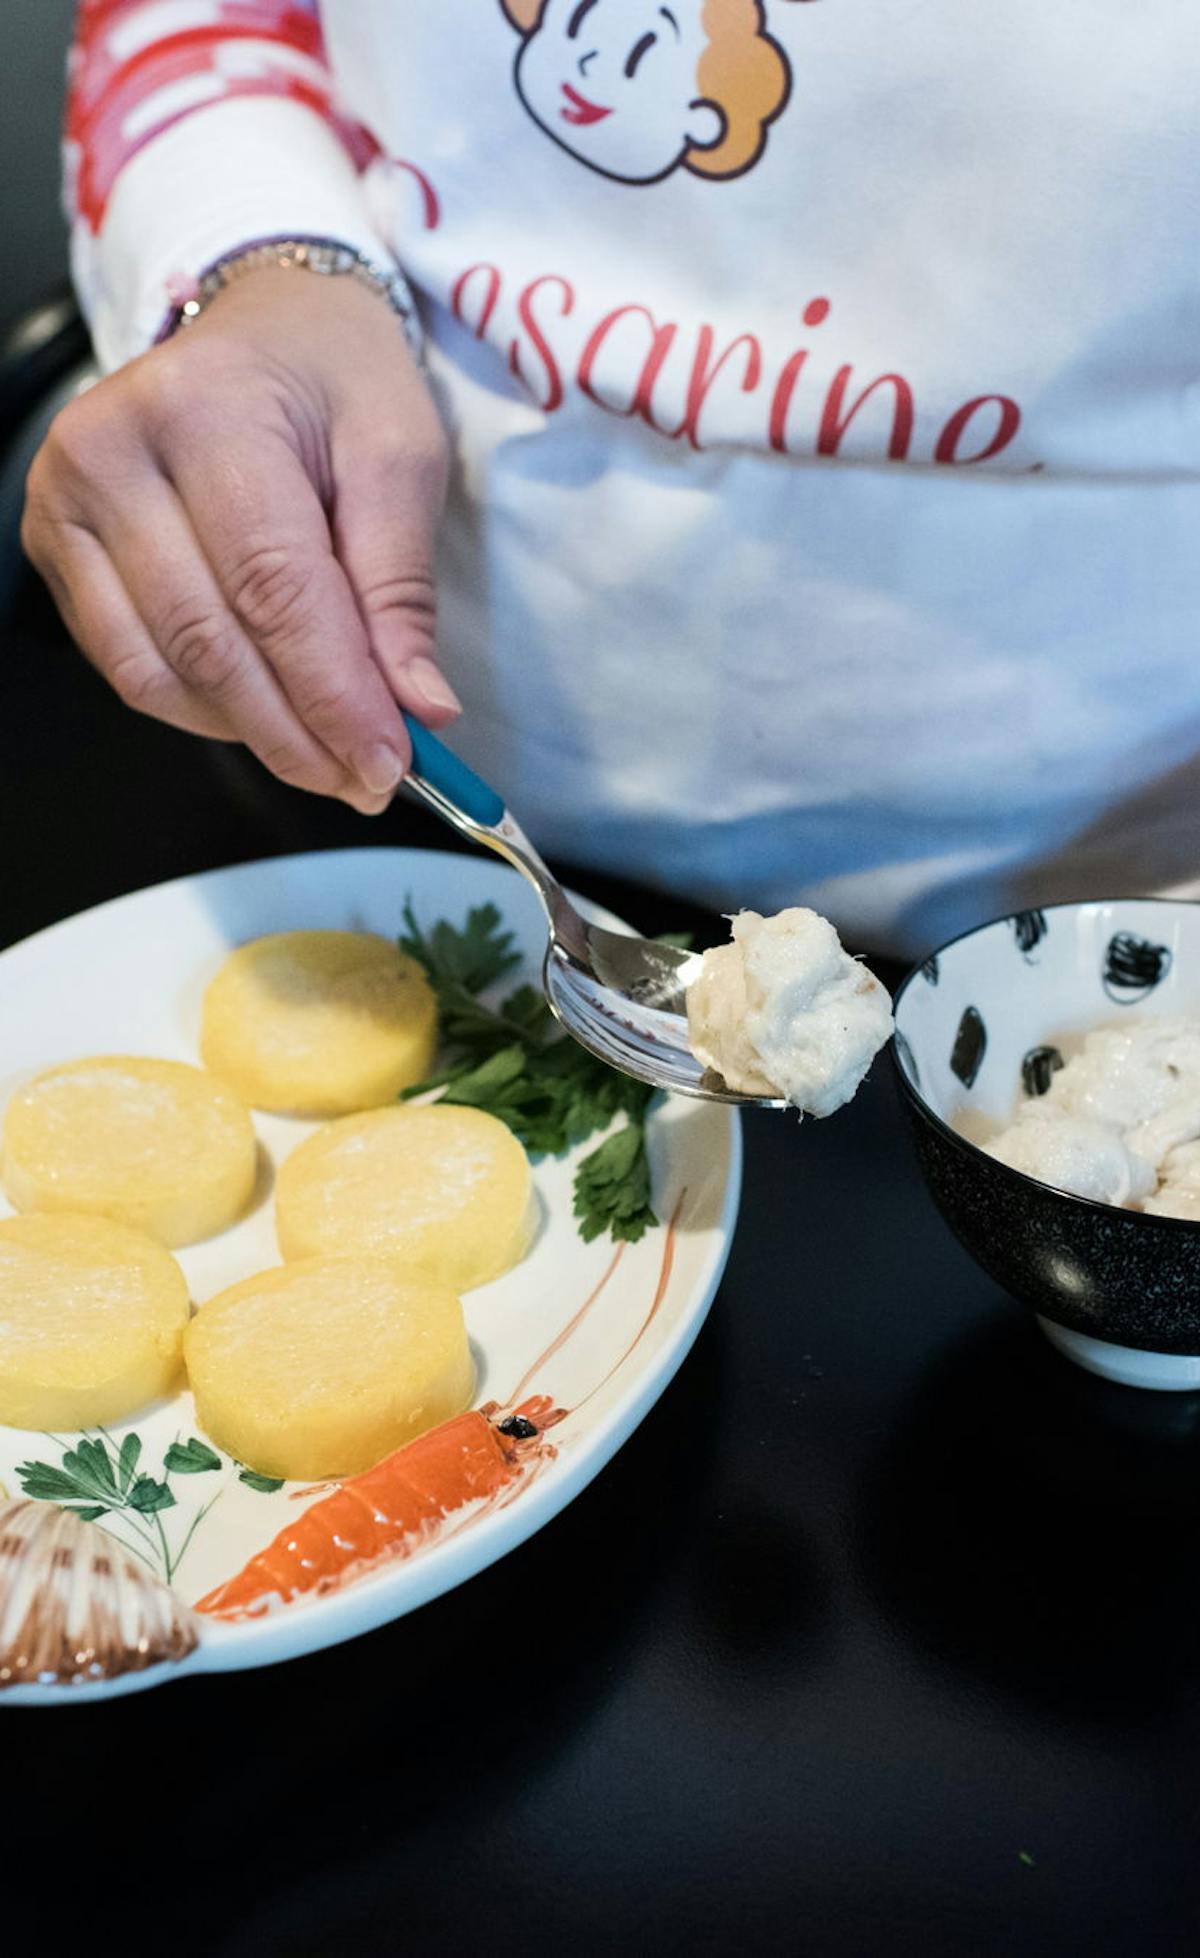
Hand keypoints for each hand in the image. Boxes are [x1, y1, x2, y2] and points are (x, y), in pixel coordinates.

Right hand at [21, 266, 456, 813]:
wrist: (259, 322)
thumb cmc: (333, 378)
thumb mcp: (398, 454)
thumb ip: (402, 586)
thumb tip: (418, 706)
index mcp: (207, 411)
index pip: (272, 587)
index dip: (331, 693)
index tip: (389, 763)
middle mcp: (114, 452)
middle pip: (209, 641)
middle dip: (298, 732)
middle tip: (368, 781)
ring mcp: (67, 501)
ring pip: (158, 671)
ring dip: (250, 735)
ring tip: (327, 756)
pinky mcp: (57, 546)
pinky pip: (127, 665)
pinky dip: (202, 711)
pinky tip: (263, 712)